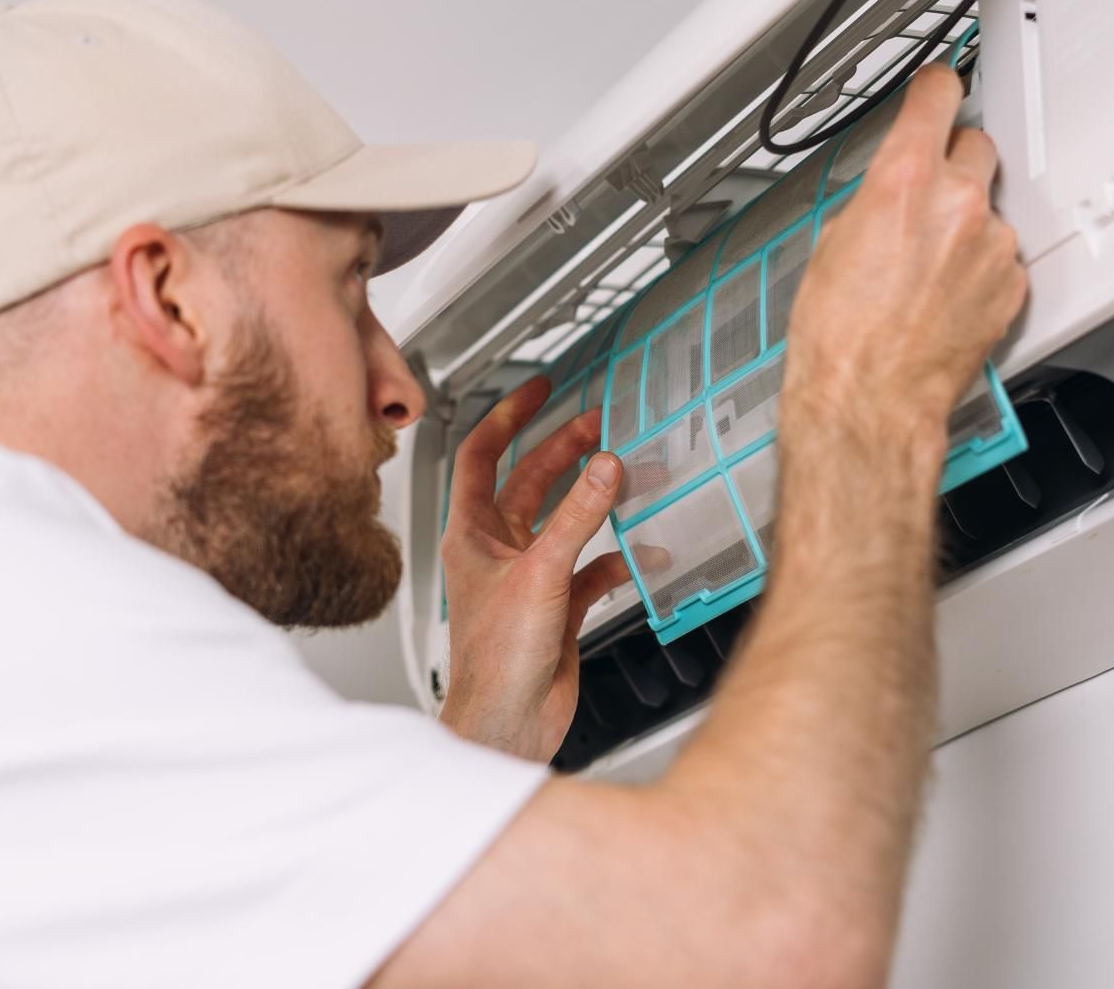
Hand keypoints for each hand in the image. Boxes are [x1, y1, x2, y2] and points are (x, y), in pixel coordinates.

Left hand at [439, 377, 631, 761]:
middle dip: (564, 449)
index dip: (510, 416)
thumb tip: (604, 468)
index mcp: (471, 533)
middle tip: (598, 422)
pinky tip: (641, 552)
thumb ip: (577, 517)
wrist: (507, 724)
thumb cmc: (494, 661)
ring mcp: (529, 577)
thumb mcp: (540, 573)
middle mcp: (497, 550)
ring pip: (565, 521)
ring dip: (596, 498)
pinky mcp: (557, 606)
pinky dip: (617, 556)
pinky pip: (592, 567)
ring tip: (628, 473)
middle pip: (531, 481)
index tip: (540, 389)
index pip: (483, 454)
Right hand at [783, 64, 1026, 466]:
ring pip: (988, 207)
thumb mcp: (832, 243)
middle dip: (952, 162)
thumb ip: (872, 199)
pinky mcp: (1010, 285)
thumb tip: (885, 193)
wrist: (868, 400)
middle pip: (975, 145)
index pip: (938, 96)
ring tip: (927, 266)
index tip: (938, 90)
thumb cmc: (838, 337)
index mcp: (902, 180)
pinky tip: (946, 294)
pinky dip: (980, 267)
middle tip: (924, 193)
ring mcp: (990, 244)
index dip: (936, 90)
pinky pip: (1001, 256)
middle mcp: (955, 202)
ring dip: (965, 223)